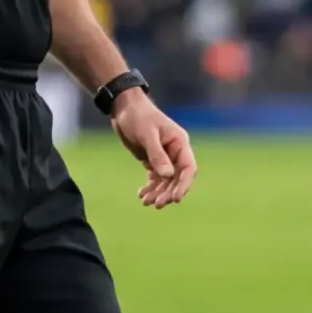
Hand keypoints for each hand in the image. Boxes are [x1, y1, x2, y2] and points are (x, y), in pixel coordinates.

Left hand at [109, 91, 196, 208]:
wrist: (123, 108)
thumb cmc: (138, 116)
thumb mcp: (146, 135)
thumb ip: (157, 155)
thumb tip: (168, 176)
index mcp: (180, 143)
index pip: (188, 168)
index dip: (184, 185)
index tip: (175, 199)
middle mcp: (175, 151)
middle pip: (177, 178)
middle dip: (168, 192)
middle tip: (157, 204)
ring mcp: (164, 157)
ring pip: (166, 181)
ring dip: (158, 192)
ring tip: (146, 202)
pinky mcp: (152, 160)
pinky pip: (155, 178)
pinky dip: (150, 187)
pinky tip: (141, 195)